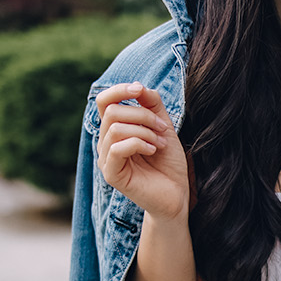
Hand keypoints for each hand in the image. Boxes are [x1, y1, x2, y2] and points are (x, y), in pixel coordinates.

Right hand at [95, 83, 188, 223]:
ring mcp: (106, 159)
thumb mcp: (163, 125)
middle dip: (142, 114)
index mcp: (114, 129)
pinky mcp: (111, 175)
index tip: (140, 89)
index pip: (103, 101)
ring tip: (160, 143)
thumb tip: (138, 86)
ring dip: (144, 131)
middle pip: (111, 112)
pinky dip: (139, 143)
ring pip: (115, 129)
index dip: (119, 90)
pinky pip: (117, 148)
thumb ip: (152, 104)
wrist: (177, 193)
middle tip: (163, 129)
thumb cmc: (168, 162)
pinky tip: (153, 151)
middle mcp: (105, 143)